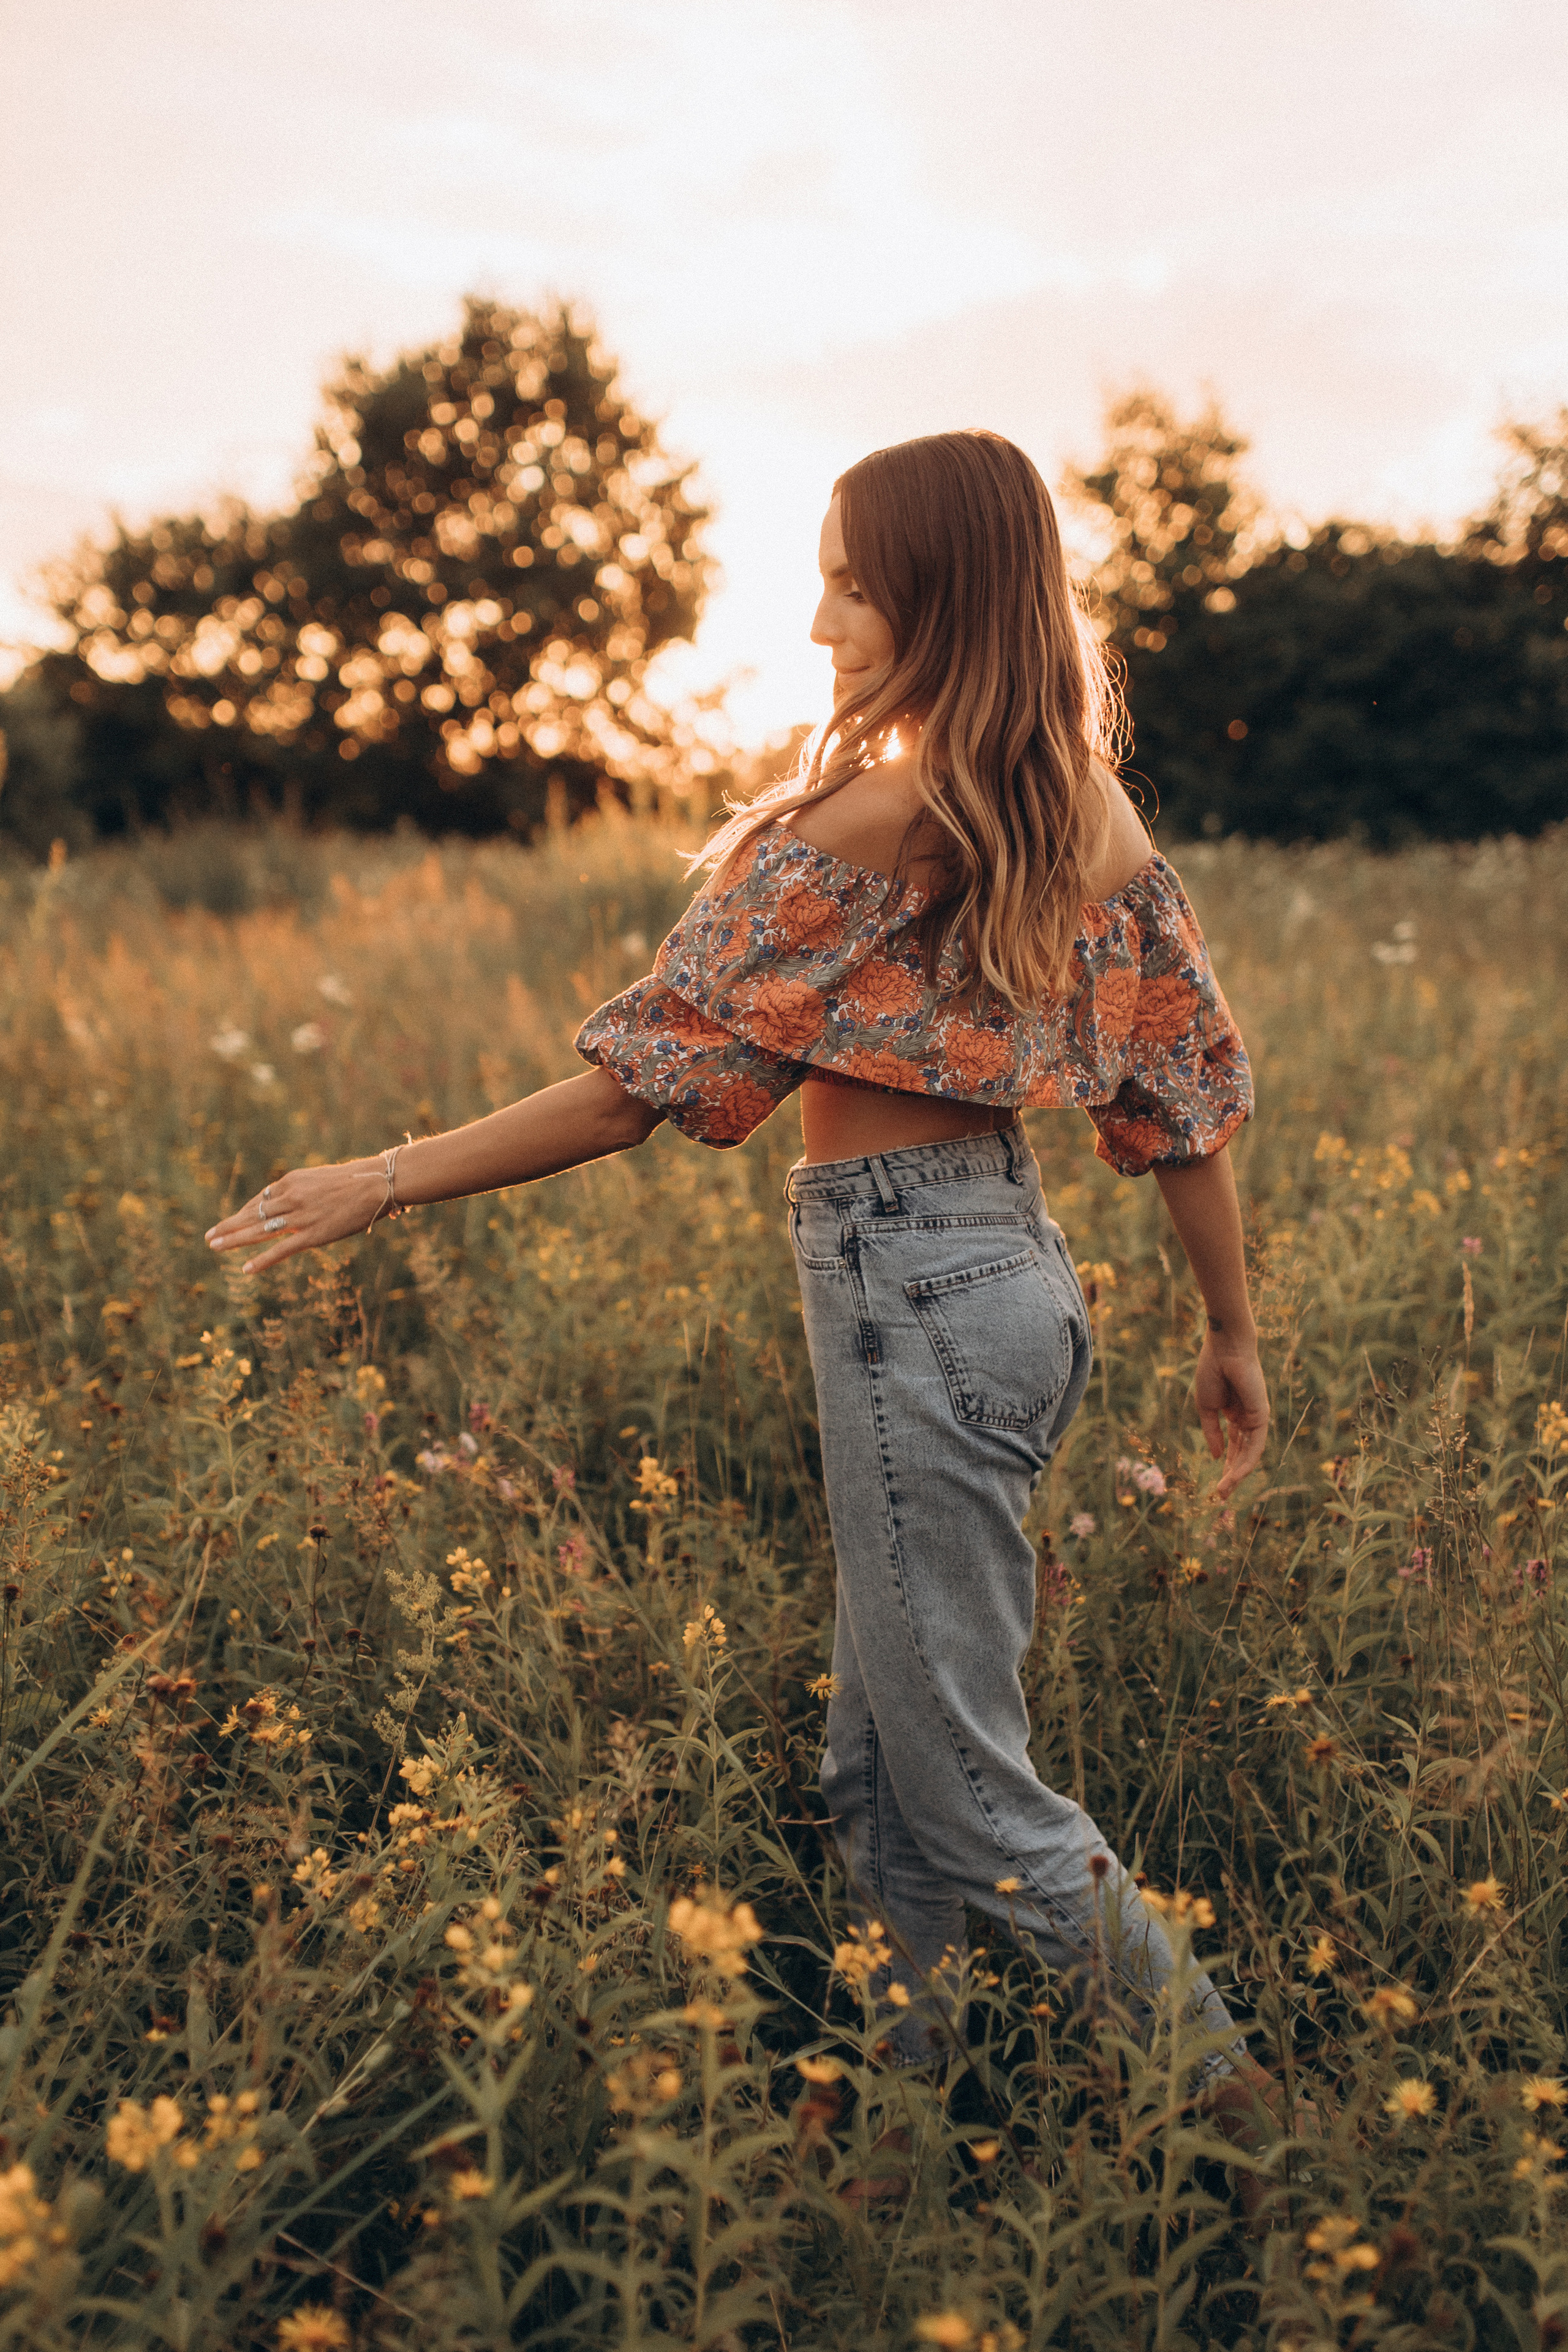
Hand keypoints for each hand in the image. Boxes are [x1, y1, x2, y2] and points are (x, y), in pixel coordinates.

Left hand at [205, 1159, 385, 1276]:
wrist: (375, 1184)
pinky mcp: (312, 1235)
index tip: (231, 1221)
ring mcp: (300, 1217)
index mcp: (291, 1181)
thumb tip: (290, 1199)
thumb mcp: (319, 1178)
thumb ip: (301, 1190)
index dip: (242, 1213)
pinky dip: (262, 1260)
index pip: (259, 1199)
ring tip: (215, 1247)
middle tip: (209, 1236)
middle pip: (252, 1215)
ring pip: (259, 1231)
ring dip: (234, 1240)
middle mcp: (290, 1198)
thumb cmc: (354, 1180)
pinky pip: (281, 1250)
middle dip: (228, 1226)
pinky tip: (246, 1269)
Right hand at [1193, 1330, 1268, 1498]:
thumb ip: (1212, 1433)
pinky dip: (1245, 1462)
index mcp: (1234, 1415)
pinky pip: (1255, 1446)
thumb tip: (1216, 1457)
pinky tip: (1234, 1475)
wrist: (1224, 1349)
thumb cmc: (1212, 1372)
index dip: (1225, 1466)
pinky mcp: (1262, 1416)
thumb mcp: (1206, 1408)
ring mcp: (1256, 1419)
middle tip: (1221, 1496)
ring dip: (1237, 1474)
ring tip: (1224, 1491)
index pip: (1232, 1447)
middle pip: (1242, 1454)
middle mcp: (1248, 1419)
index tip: (1217, 1486)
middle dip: (1232, 1475)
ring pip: (1249, 1454)